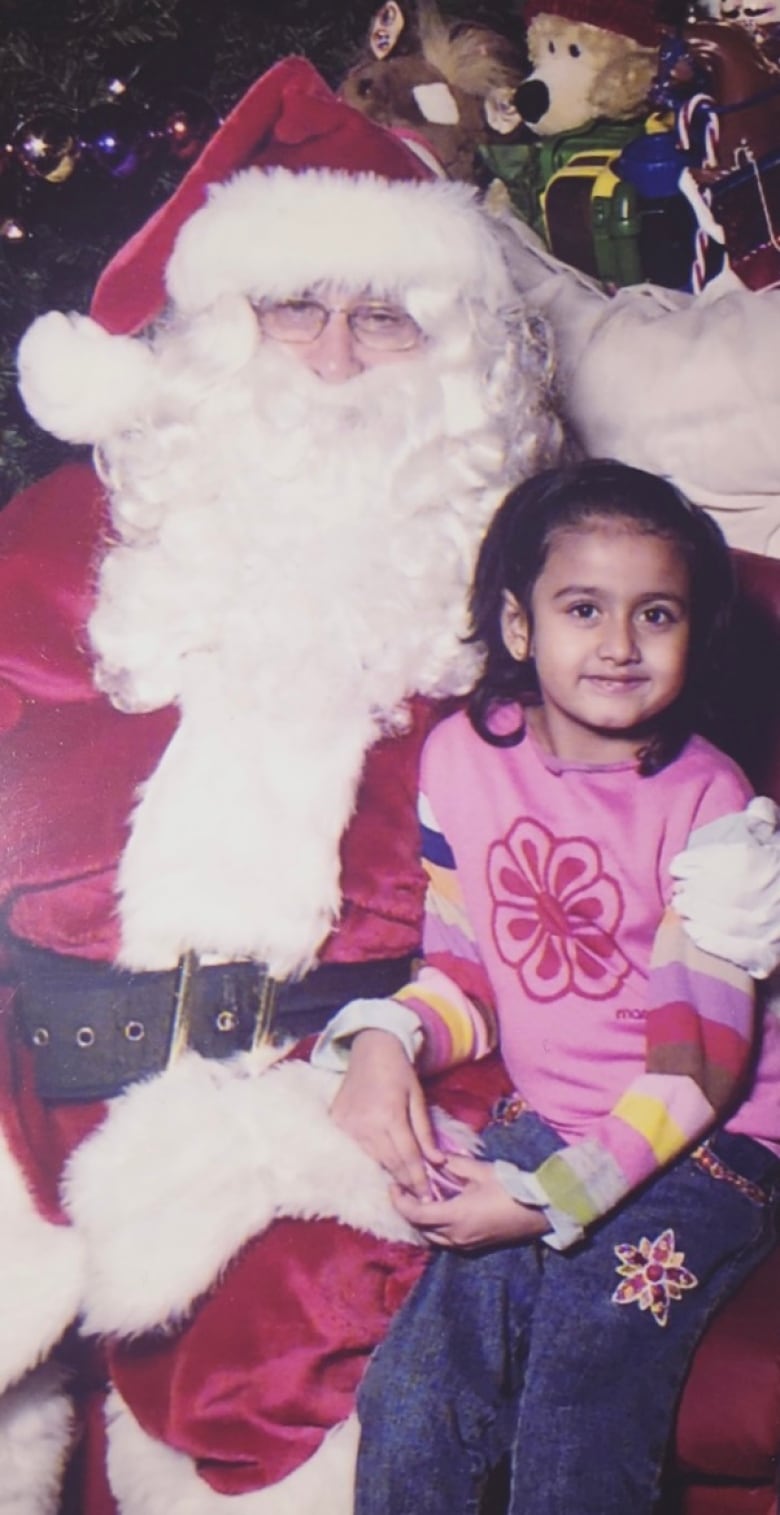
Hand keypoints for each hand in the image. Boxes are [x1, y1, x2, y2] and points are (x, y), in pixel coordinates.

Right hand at [330, 1029, 441, 1198]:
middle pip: (389, 1162)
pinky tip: (382, 1164)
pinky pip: (357, 1147)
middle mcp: (366, 1124)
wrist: (370, 1048)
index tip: (428, 1195)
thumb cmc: (399, 1071)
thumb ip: (425, 1131)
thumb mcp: (417, 1097)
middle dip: (405, 1180)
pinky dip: (371, 1157)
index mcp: (389, 1115)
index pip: (407, 1156)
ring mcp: (348, 1124)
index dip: (418, 1178)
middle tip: (419, 1196)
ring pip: (372, 1158)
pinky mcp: (337, 1122)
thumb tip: (437, 1161)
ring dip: (389, 1172)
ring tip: (404, 1185)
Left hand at [391, 1154, 549, 1249]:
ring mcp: (466, 1244)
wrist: (540, 1211)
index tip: (393, 1185)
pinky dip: (435, 1227)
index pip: (415, 1214)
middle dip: (408, 1210)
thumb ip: (453, 1165)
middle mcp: (456, 1236)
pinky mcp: (474, 1246)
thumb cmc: (511, 1188)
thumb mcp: (480, 1170)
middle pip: (420, 1228)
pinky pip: (445, 1240)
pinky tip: (439, 1210)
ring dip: (422, 1221)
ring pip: (432, 1237)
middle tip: (403, 1190)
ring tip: (420, 1199)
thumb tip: (435, 1160)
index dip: (400, 1201)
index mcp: (455, 1216)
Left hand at [671, 797, 779, 978]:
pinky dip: (710, 941)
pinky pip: (733, 950)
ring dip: (696, 913)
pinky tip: (694, 931)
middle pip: (717, 892)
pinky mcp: (767, 955)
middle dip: (693, 889)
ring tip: (682, 906)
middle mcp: (765, 896)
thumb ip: (766, 820)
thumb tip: (755, 808)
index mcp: (763, 864)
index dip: (692, 864)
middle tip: (679, 888)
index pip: (721, 863)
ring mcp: (768, 929)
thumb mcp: (779, 840)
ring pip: (723, 921)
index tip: (678, 866)